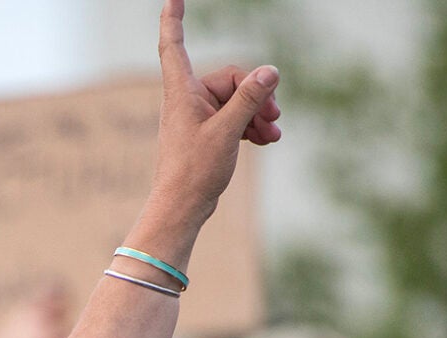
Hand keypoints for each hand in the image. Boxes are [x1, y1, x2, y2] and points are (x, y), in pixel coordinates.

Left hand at [144, 0, 281, 231]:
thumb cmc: (195, 171)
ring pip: (234, 101)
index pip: (174, 45)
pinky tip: (267, 139)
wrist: (182, 209)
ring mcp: (196, 117)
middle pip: (228, 79)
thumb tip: (270, 71)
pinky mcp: (205, 134)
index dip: (173, 19)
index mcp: (181, 92)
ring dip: (256, 114)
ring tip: (273, 133)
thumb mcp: (228, 130)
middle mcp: (186, 100)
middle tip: (273, 118)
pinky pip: (232, 118)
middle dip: (255, 95)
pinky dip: (249, 125)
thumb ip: (249, 99)